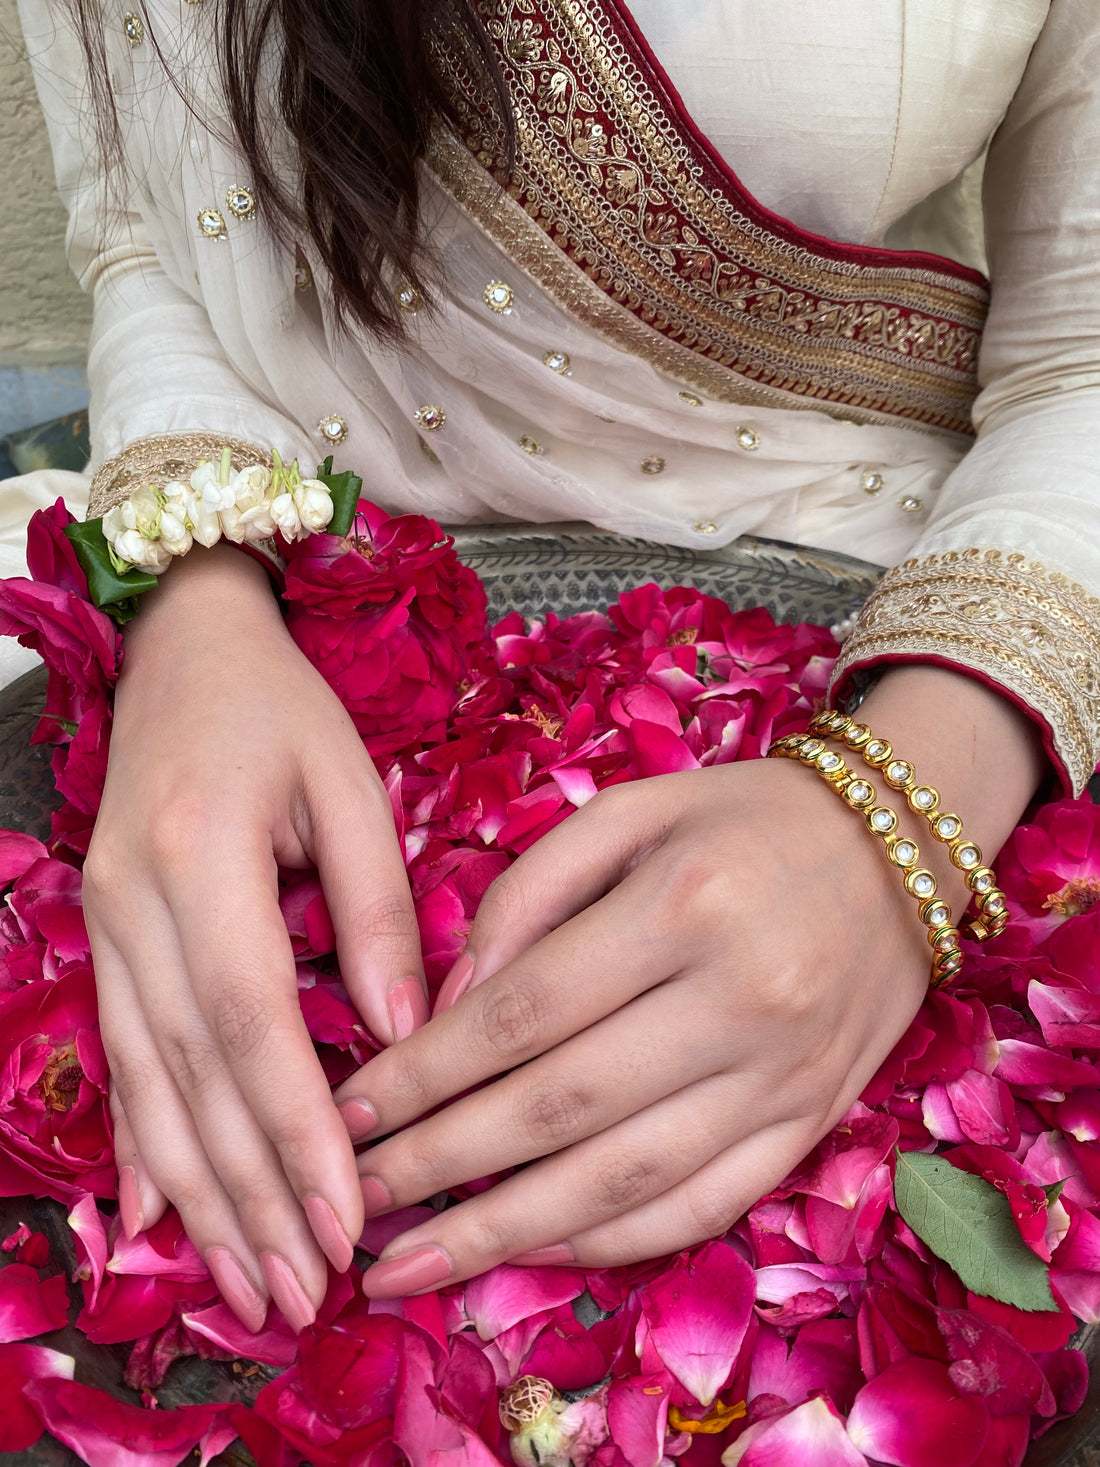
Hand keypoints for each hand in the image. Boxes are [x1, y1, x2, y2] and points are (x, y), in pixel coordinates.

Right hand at [84, 545, 426, 1330]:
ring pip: (147, 1083)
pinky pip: (120, 1057)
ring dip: (198, 1194)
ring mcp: (104, 924)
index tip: (345, 1215)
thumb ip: (376, 908)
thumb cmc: (280, 709)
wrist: (184, 650)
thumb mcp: (349, 785)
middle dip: (250, 1192)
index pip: (250, 1018)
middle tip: (303, 1291)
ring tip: (245, 1286)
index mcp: (202, 853)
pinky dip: (141, 1143)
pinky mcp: (101, 938)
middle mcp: (133, 902)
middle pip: (193, 1073)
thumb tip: (406, 1033)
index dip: (296, 1125)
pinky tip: (157, 1217)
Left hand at [333, 666, 1045, 1293]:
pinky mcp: (811, 1121)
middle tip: (354, 1198)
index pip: (523, 1013)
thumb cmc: (744, 818)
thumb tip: (452, 1000)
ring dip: (507, 1234)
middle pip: (559, 1107)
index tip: (351, 1108)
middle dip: (441, 1164)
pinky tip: (533, 1253)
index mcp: (682, 906)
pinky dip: (610, 1243)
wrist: (899, 847)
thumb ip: (530, 891)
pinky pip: (702, 1207)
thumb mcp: (632, 811)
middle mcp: (738, 1000)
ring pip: (625, 1180)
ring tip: (415, 1265)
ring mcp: (782, 1076)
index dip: (425, 1072)